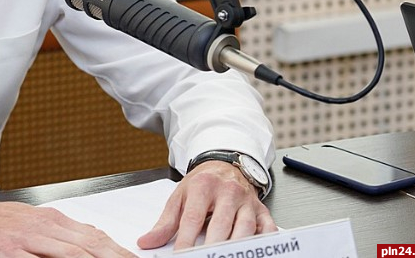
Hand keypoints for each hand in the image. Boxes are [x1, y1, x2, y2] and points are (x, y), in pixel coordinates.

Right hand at [0, 186, 137, 256]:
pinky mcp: (8, 253)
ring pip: (71, 254)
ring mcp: (26, 240)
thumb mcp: (31, 221)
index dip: (118, 251)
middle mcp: (43, 227)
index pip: (95, 236)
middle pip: (89, 246)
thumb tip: (90, 241)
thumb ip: (59, 233)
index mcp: (51, 219)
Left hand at [137, 161, 277, 250]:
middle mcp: (227, 192)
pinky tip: (255, 250)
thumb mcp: (180, 196)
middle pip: (220, 224)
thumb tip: (146, 242)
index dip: (187, 240)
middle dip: (212, 246)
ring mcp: (246, 201)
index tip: (181, 255)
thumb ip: (165, 222)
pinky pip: (267, 227)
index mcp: (202, 186)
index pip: (193, 218)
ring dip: (236, 246)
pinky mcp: (261, 210)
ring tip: (226, 257)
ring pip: (244, 227)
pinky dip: (264, 240)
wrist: (224, 165)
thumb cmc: (201, 183)